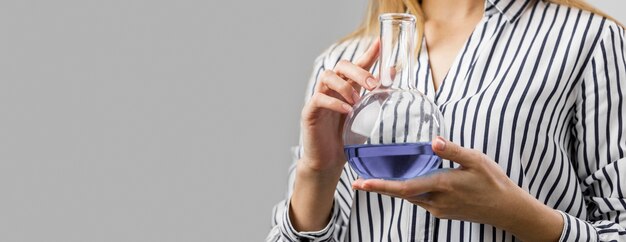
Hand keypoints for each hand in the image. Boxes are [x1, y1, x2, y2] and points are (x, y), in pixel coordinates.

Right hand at [290, 39, 380, 231]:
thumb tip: (393, 75)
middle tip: (372, 85)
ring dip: (345, 86)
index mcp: (346, 88)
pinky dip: (334, 102)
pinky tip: (347, 111)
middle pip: (342, 66)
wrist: (328, 162)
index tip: (381, 43)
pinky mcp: (310, 112)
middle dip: (359, 71)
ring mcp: (319, 98)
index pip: (357, 65)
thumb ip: (376, 96)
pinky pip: (318, 98)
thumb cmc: (345, 139)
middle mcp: (332, 89)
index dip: (368, 53)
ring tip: (357, 101)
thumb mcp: (365, 117)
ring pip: (328, 77)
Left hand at [352, 137, 563, 241]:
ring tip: (375, 180)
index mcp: (442, 185)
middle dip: (379, 188)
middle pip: (401, 194)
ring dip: (393, 190)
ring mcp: (439, 209)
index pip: (404, 187)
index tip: (361, 183)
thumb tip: (433, 141)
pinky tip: (405, 183)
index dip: (381, 186)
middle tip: (357, 183)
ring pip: (410, 198)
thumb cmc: (494, 182)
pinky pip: (420, 200)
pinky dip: (408, 192)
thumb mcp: (476, 160)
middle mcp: (436, 200)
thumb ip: (453, 150)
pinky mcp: (442, 212)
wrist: (508, 210)